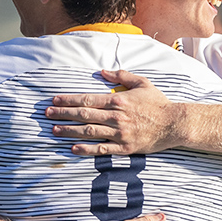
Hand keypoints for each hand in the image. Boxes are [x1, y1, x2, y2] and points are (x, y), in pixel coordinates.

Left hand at [47, 69, 177, 154]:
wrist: (175, 123)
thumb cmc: (158, 103)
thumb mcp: (142, 83)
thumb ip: (121, 76)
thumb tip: (102, 71)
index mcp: (118, 100)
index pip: (88, 99)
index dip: (69, 100)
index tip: (54, 100)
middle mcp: (117, 116)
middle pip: (84, 115)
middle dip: (63, 114)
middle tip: (47, 114)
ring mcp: (120, 133)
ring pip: (90, 132)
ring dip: (70, 131)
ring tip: (54, 130)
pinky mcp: (125, 147)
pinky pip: (102, 150)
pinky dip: (87, 150)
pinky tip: (73, 149)